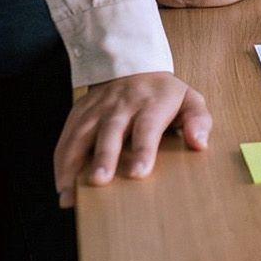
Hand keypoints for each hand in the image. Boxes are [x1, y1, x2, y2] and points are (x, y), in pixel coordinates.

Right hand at [54, 71, 209, 206]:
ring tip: (69, 193)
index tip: (139, 173)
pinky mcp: (79, 112)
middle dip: (103, 157)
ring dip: (73, 163)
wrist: (133, 66)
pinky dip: (61, 160)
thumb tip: (199, 143)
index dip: (143, 150)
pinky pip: (67, 136)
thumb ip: (199, 121)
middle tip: (99, 181)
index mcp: (152, 103)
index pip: (147, 127)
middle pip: (110, 131)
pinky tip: (61, 185)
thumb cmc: (165, 94)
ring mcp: (97, 108)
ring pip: (82, 134)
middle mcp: (121, 104)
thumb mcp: (190, 100)